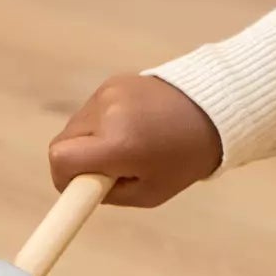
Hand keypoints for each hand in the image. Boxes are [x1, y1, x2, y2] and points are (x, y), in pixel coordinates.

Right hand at [48, 73, 222, 208]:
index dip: (62, 180)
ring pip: (75, 127)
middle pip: (62, 143)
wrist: (214, 110)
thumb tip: (78, 186)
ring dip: (89, 142)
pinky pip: (90, 111)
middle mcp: (107, 112)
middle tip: (105, 171)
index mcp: (118, 144)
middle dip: (76, 162)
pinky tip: (131, 127)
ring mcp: (107, 93)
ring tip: (126, 146)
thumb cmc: (184, 159)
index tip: (76, 189)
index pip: (61, 160)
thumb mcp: (149, 193)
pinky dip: (100, 125)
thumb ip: (106, 194)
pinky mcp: (111, 82)